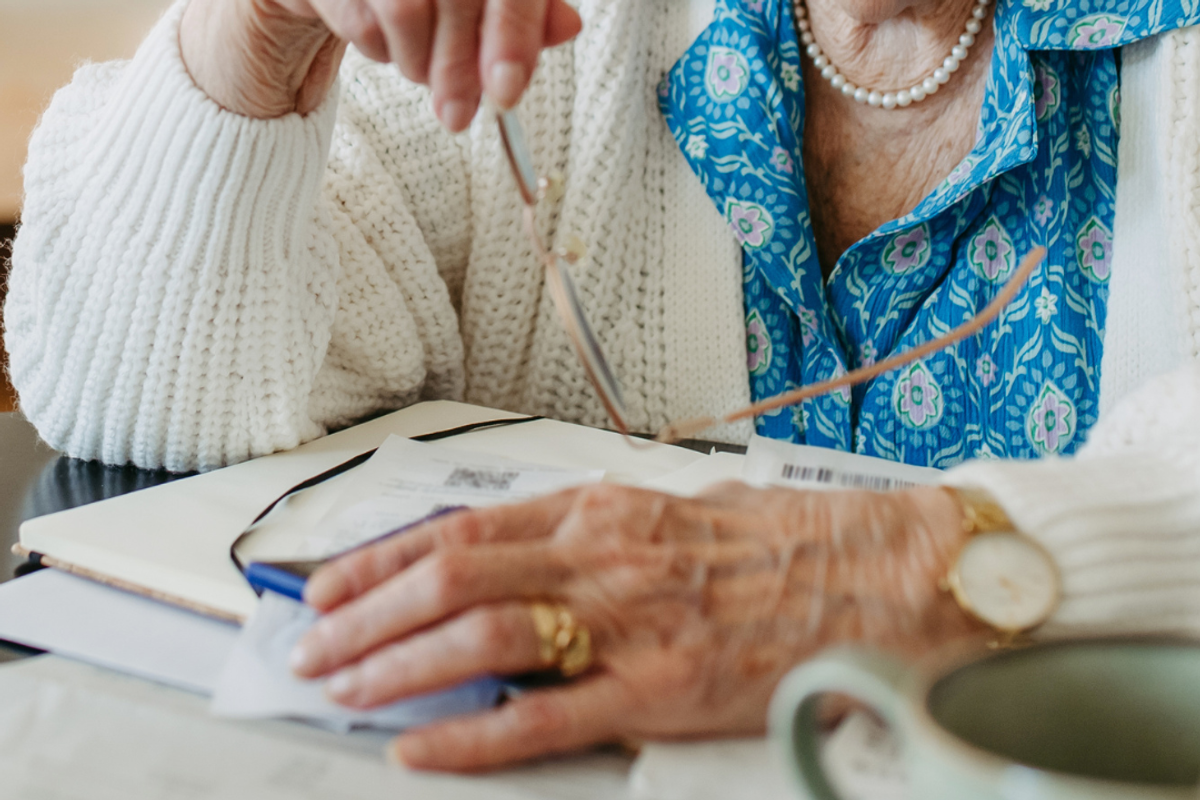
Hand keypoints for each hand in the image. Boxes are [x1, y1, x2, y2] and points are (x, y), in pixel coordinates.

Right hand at [181, 0, 581, 123]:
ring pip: (407, 9)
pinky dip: (376, 46)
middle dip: (463, 66)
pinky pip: (358, 15)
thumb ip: (520, 13)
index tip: (509, 92)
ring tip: (419, 70)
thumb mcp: (471, 8)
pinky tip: (382, 45)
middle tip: (461, 117)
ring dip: (418, 60)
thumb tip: (567, 29)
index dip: (516, 34)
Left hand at [290, 482, 978, 770]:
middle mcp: (605, 556)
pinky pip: (546, 718)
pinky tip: (422, 749)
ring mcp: (631, 625)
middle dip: (366, 615)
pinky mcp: (663, 692)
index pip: (463, 527)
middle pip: (452, 576)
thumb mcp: (680, 511)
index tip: (331, 585)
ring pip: (482, 637)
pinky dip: (473, 736)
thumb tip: (525, 556)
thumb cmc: (788, 541)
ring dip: (398, 666)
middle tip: (312, 646)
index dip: (382, 558)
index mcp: (605, 508)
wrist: (886, 573)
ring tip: (343, 689)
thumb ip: (599, 533)